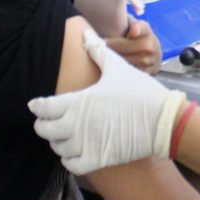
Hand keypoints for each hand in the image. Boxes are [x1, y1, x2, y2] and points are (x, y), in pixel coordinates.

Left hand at [29, 29, 185, 173]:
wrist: (162, 119)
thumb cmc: (140, 91)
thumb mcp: (118, 68)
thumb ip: (97, 51)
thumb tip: (85, 34)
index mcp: (76, 101)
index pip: (42, 107)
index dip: (38, 106)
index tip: (38, 106)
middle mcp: (75, 125)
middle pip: (43, 130)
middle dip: (44, 125)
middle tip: (50, 121)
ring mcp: (85, 144)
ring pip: (57, 148)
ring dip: (58, 142)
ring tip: (64, 137)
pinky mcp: (97, 160)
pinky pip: (71, 165)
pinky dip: (69, 160)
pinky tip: (75, 153)